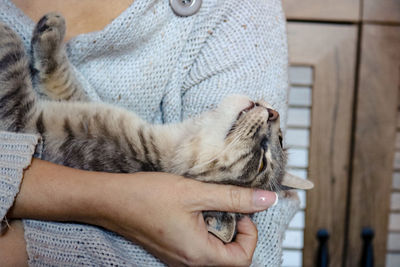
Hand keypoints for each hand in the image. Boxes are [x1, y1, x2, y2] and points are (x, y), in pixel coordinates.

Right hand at [8, 159, 276, 265]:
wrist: (110, 200)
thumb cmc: (148, 196)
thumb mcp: (197, 193)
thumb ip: (234, 198)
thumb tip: (268, 199)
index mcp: (198, 254)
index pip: (242, 259)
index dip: (250, 234)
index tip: (241, 210)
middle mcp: (189, 261)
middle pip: (229, 256)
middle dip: (235, 229)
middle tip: (227, 204)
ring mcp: (178, 256)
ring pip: (213, 250)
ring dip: (219, 227)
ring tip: (209, 203)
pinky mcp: (171, 247)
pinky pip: (198, 244)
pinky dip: (204, 228)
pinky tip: (195, 208)